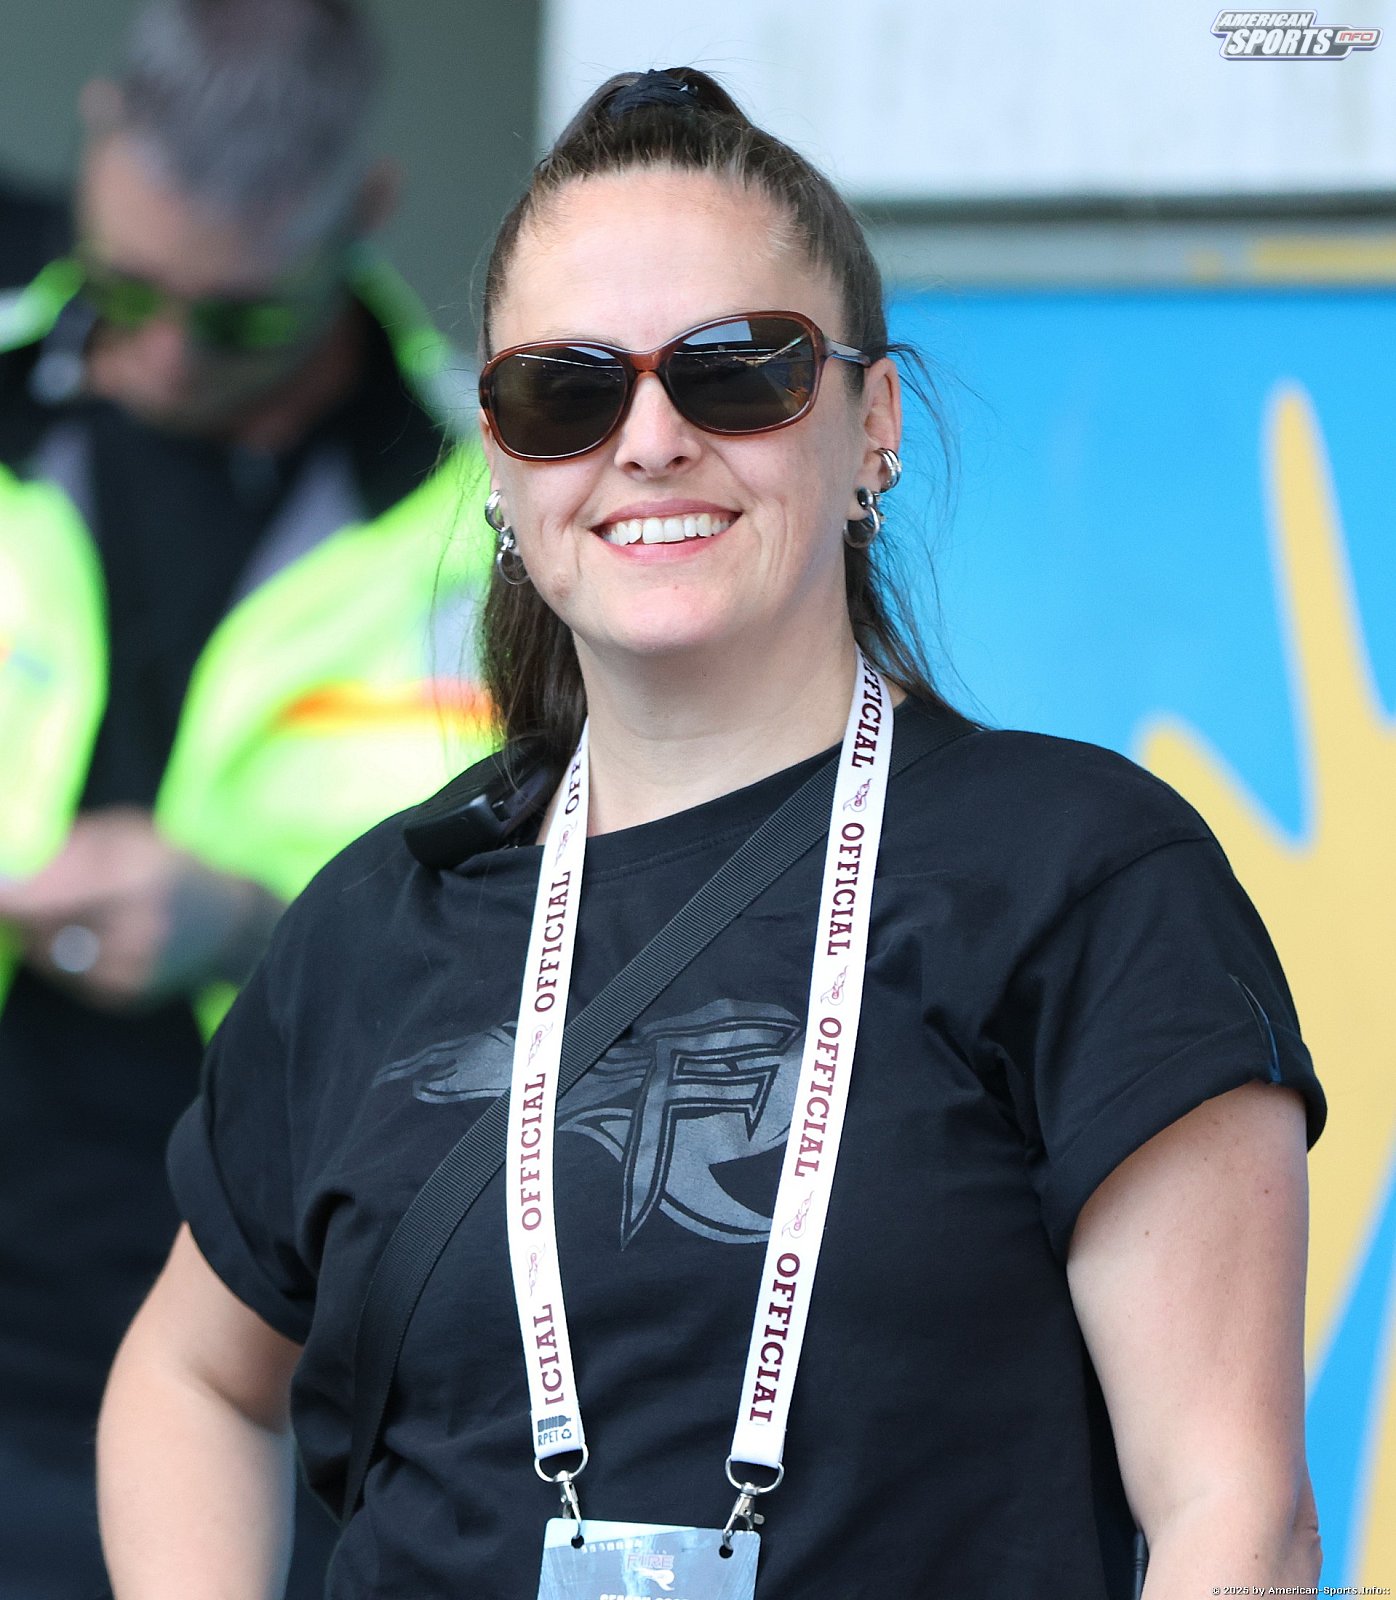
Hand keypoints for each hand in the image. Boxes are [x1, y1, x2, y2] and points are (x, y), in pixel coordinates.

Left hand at [0, 808, 282, 1008]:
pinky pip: (69, 977)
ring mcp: (134, 970)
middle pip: (43, 930)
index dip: (10, 898)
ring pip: (50, 956)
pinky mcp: (127, 996)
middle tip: (16, 897)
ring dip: (42, 934)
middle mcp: (138, 931)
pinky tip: (92, 937)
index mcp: (139, 881)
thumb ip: (74, 846)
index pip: (52, 897)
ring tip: (73, 911)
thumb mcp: (131, 835)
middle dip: (22, 913)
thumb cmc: (172, 866)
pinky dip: (65, 956)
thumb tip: (14, 866)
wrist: (228, 923)